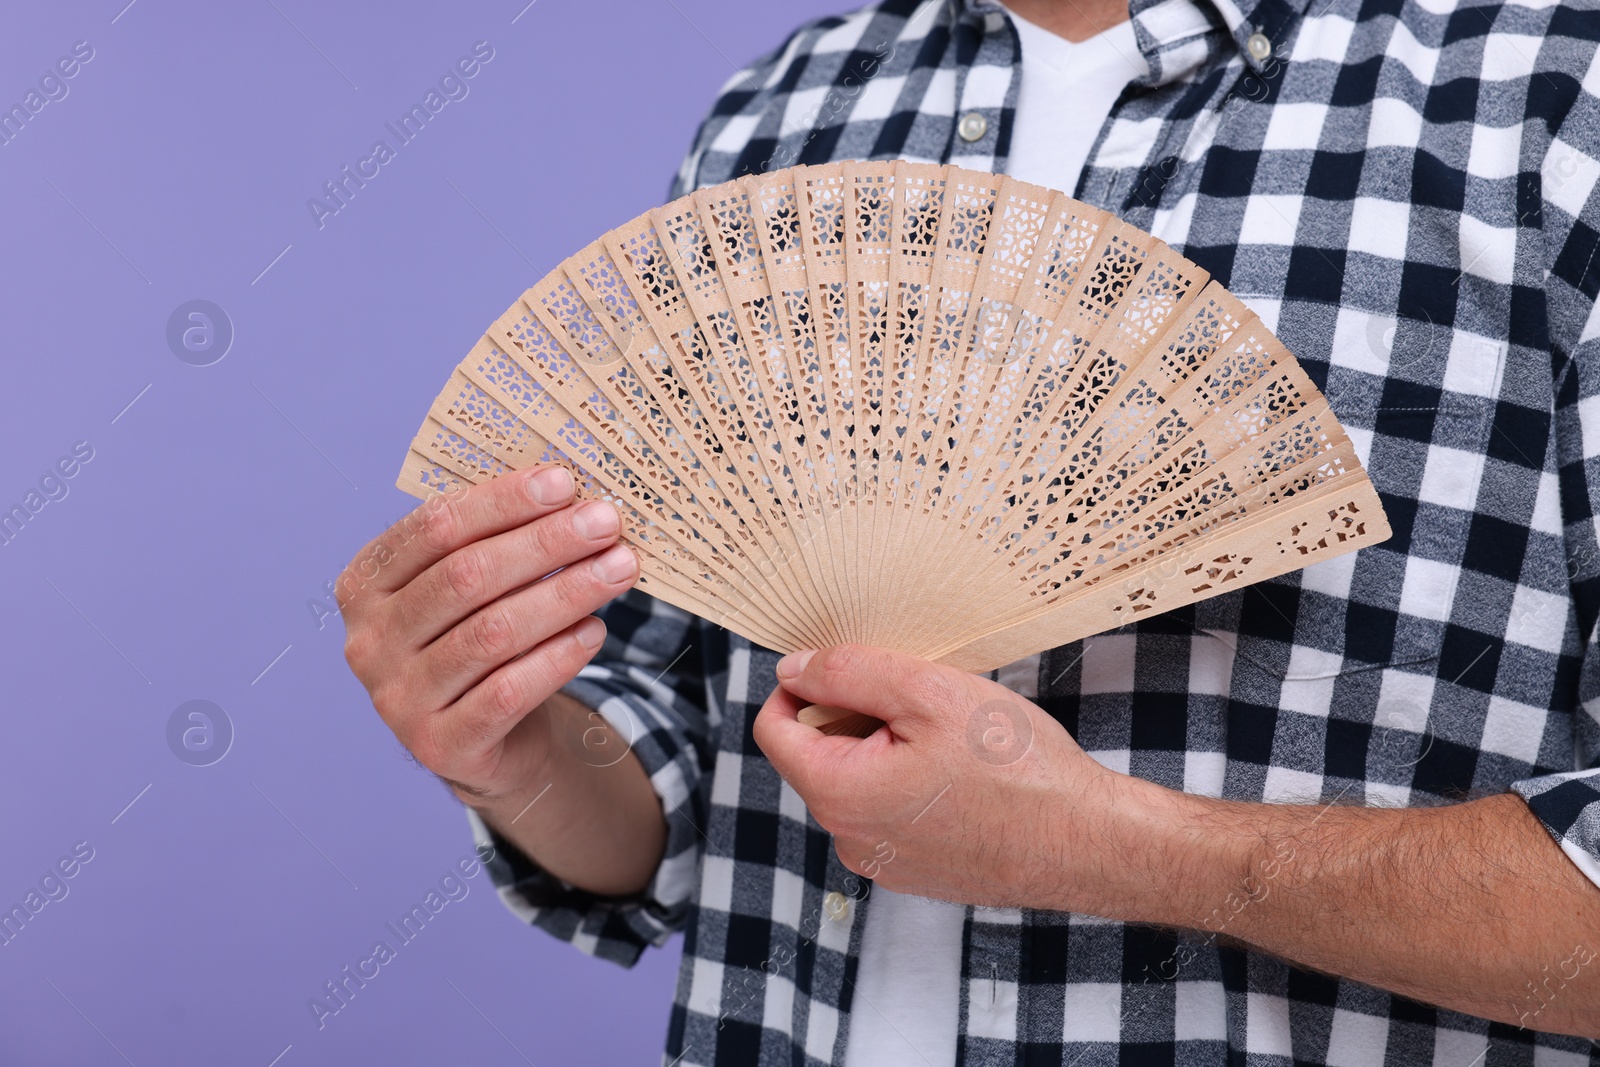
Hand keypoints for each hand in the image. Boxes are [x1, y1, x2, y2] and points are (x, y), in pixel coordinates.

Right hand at [338, 467, 638, 802]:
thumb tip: (570, 493)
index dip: (503, 501)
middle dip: (545, 543)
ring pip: (492, 633)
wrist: (483, 739)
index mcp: (366, 583)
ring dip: (565, 593)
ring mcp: (398, 698)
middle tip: (606, 524)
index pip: (435, 527)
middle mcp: (370, 641)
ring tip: (619, 569)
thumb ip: (499, 539)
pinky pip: (508, 692)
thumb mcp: (474, 586)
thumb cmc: (480, 636)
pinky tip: (595, 630)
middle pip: (466, 576)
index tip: (565, 483)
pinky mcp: (439, 745)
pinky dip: (558, 656)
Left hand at [751, 644, 1183, 914]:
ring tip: (948, 734)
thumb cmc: (1017, 768)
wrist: (1089, 843)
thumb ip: (848, 673)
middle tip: (919, 695)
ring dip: (886, 747)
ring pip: (856, 781)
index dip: (800, 685)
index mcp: (840, 794)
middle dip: (855, 714)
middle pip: (817, 754)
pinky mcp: (917, 870)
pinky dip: (911, 781)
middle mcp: (850, 838)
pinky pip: (889, 811)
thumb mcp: (928, 692)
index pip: (774, 729)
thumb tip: (793, 668)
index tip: (847, 665)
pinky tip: (961, 769)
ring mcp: (883, 861)